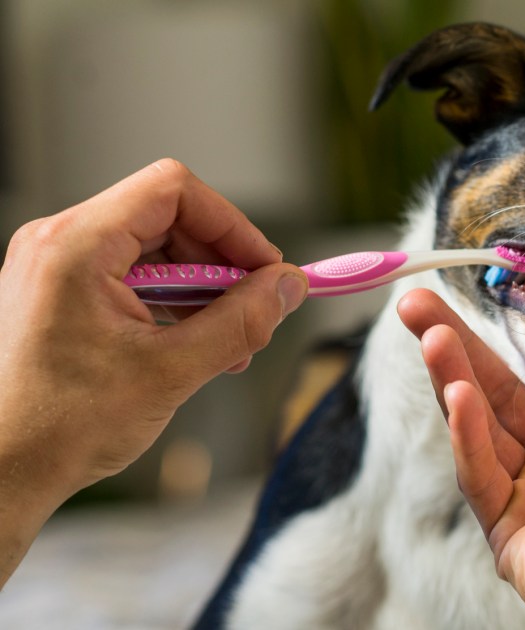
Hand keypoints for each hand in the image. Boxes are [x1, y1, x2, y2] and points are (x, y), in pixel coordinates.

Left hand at [0, 159, 306, 584]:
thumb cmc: (56, 428)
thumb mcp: (171, 372)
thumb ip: (241, 322)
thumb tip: (287, 287)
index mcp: (75, 246)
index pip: (174, 190)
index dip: (232, 225)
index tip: (265, 269)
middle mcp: (58, 244)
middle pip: (167, 217)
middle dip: (221, 264)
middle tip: (253, 312)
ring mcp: (54, 269)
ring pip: (153, 249)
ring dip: (201, 289)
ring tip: (224, 344)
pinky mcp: (58, 295)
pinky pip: (130, 277)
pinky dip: (170, 305)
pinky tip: (190, 348)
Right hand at [398, 275, 524, 628]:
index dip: (509, 328)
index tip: (482, 289)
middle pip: (497, 388)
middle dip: (456, 344)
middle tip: (417, 301)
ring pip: (481, 424)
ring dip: (453, 377)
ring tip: (428, 333)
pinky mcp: (506, 524)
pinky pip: (480, 473)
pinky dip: (468, 435)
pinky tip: (456, 396)